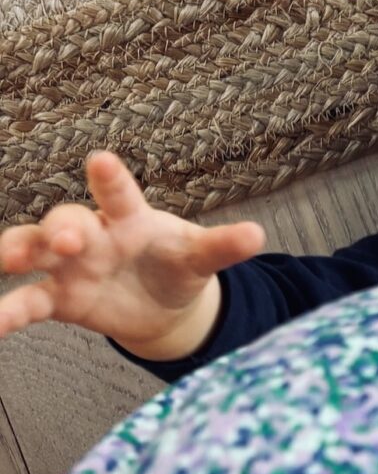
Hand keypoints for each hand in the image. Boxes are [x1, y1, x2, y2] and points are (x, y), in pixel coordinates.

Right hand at [0, 150, 264, 354]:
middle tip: (67, 237)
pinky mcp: (59, 299)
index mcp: (130, 218)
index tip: (101, 160)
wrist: (161, 304)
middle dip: (62, 226)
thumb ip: (222, 247)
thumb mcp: (200, 257)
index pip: (119, 193)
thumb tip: (258, 235)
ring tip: (7, 261)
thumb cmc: (175, 265)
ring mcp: (70, 266)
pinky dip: (7, 313)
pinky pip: (27, 303)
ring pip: (33, 251)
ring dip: (16, 252)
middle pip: (67, 219)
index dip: (110, 178)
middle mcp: (93, 235)